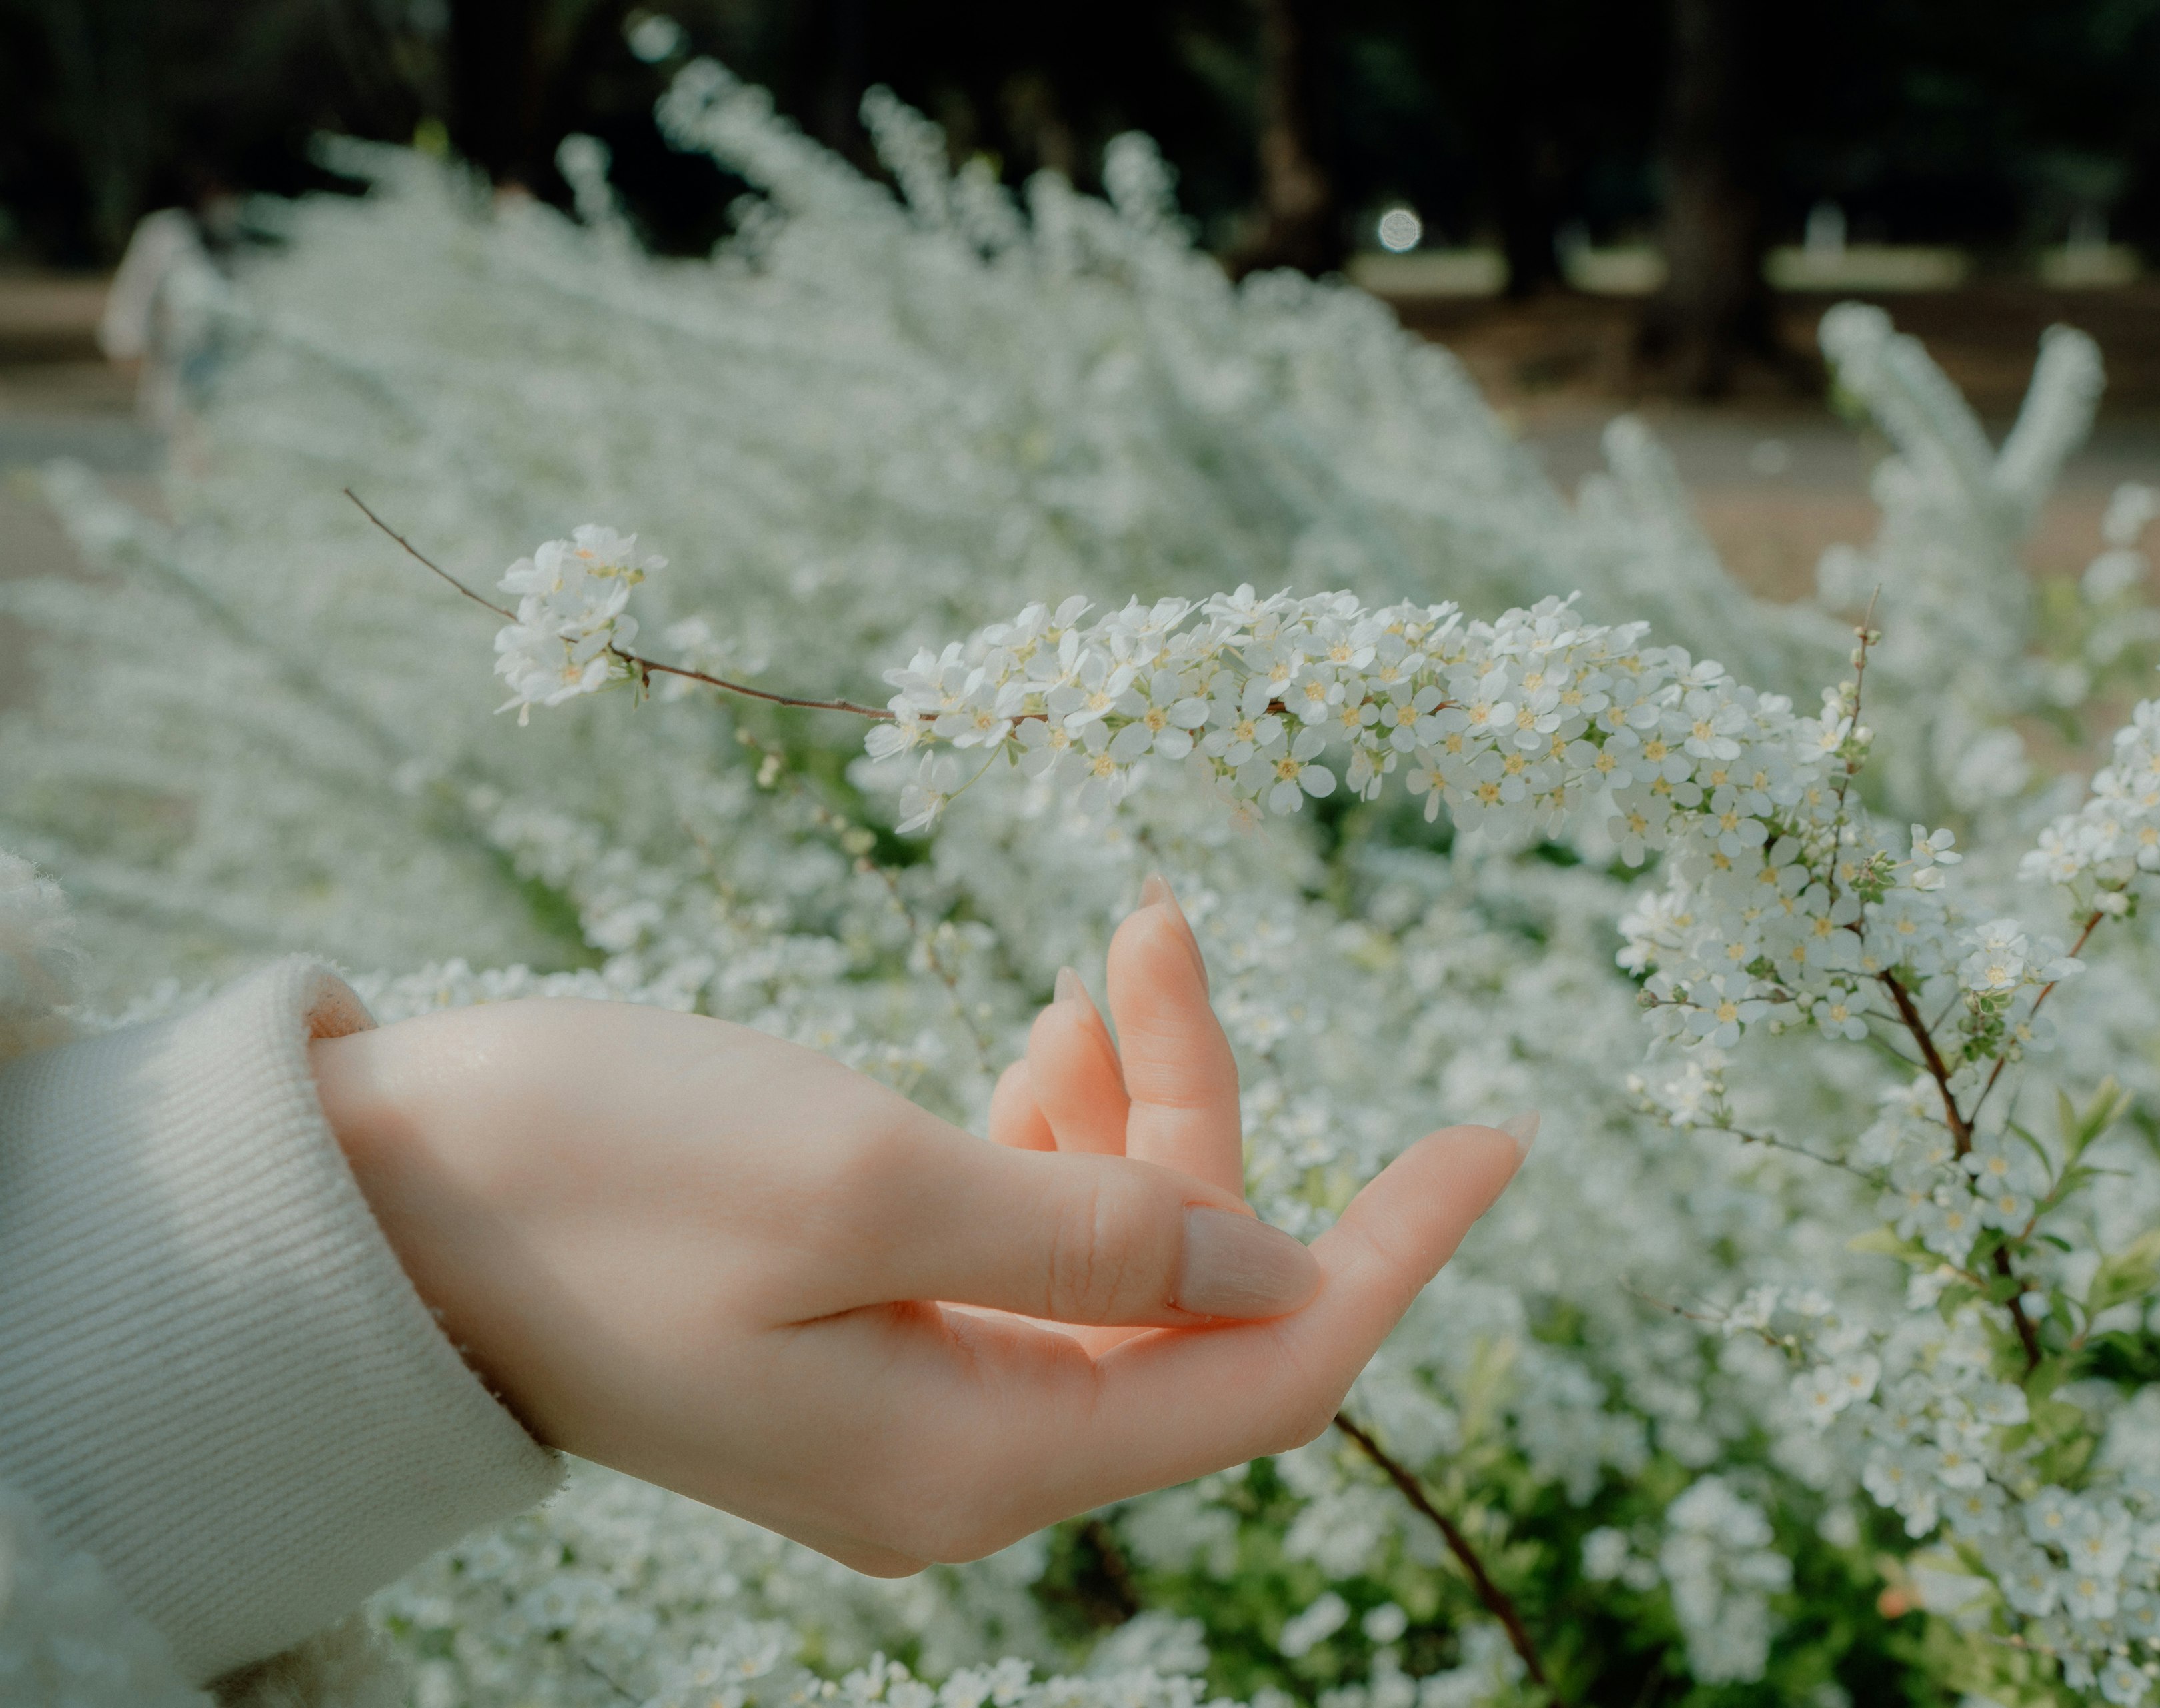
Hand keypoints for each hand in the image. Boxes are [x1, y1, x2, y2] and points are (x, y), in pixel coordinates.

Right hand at [312, 880, 1527, 1575]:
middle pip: (1187, 1291)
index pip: (1263, 1378)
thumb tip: (1272, 1266)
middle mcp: (963, 1447)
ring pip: (1111, 1248)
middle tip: (1158, 926)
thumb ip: (1088, 1236)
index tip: (1498, 1131)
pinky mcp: (861, 1315)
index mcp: (978, 1454)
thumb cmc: (594, 1176)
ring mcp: (911, 1386)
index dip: (1394, 1255)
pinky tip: (1048, 1026)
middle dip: (1207, 1107)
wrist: (374, 1194)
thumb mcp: (861, 1187)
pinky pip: (1022, 1234)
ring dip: (1134, 1100)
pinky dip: (1056, 1126)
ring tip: (1112, 952)